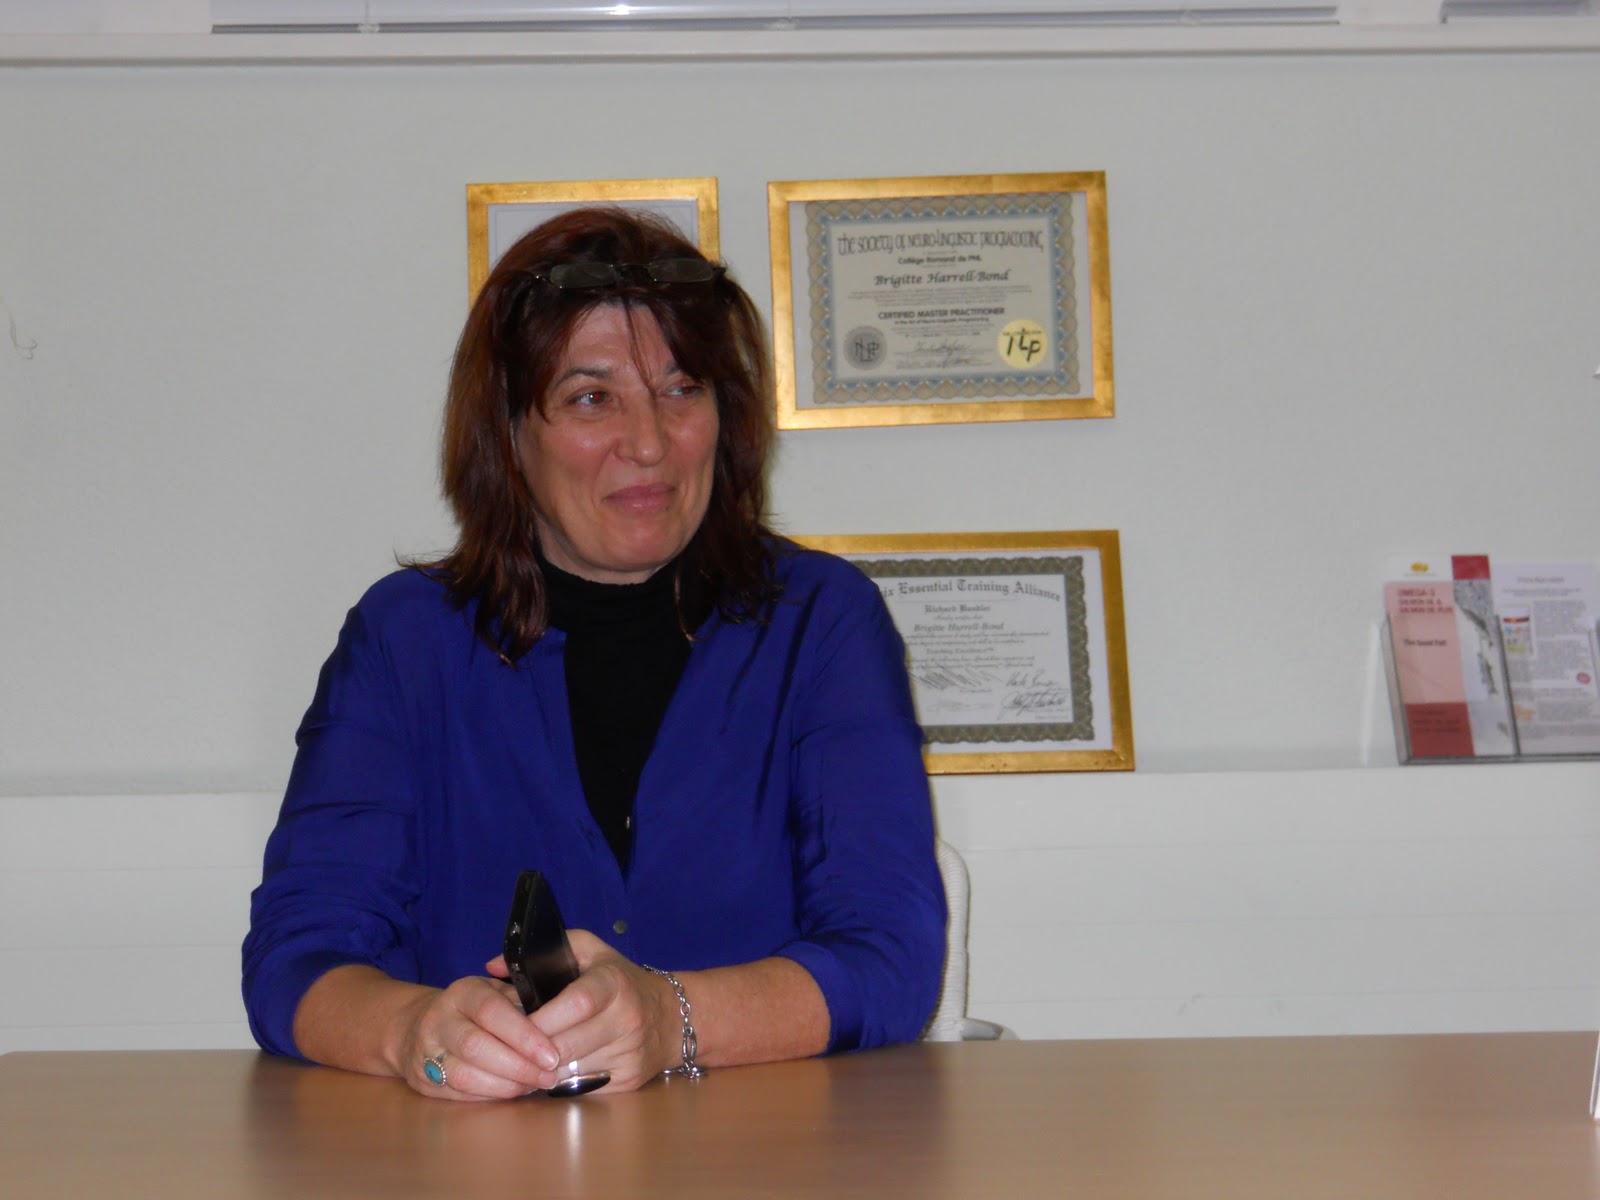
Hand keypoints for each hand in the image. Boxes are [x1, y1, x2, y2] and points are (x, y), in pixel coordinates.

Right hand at [394, 973, 561, 1101]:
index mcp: (462, 992)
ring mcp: (426, 1051)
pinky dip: (490, 1096)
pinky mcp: (423, 1081)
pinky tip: (513, 1092)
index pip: (492, 1011)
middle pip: (477, 1046)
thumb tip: (563, 1023)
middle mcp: (439, 1019)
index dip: (524, 1035)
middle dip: (519, 1066)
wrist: (416, 1026)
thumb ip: (522, 1003)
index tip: (552, 1054)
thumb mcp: (495, 992)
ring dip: (506, 1085)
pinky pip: (459, 1094)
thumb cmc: (474, 1009)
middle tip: (549, 1076)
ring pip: (466, 1075)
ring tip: (535, 1085)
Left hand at [489, 930, 678, 1093]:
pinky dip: (561, 1083)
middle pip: (568, 1043)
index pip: (578, 1003)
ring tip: (525, 1061)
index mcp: (614, 983)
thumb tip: (493, 967)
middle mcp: (626, 1019)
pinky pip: (583, 1087)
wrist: (671, 1017)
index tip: (516, 1025)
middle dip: (533, 1051)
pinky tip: (551, 1073)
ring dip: (543, 1069)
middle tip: (509, 1050)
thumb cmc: (622, 981)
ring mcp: (630, 1053)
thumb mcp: (593, 952)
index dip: (543, 1019)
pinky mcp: (629, 1080)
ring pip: (571, 1070)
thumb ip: (547, 951)